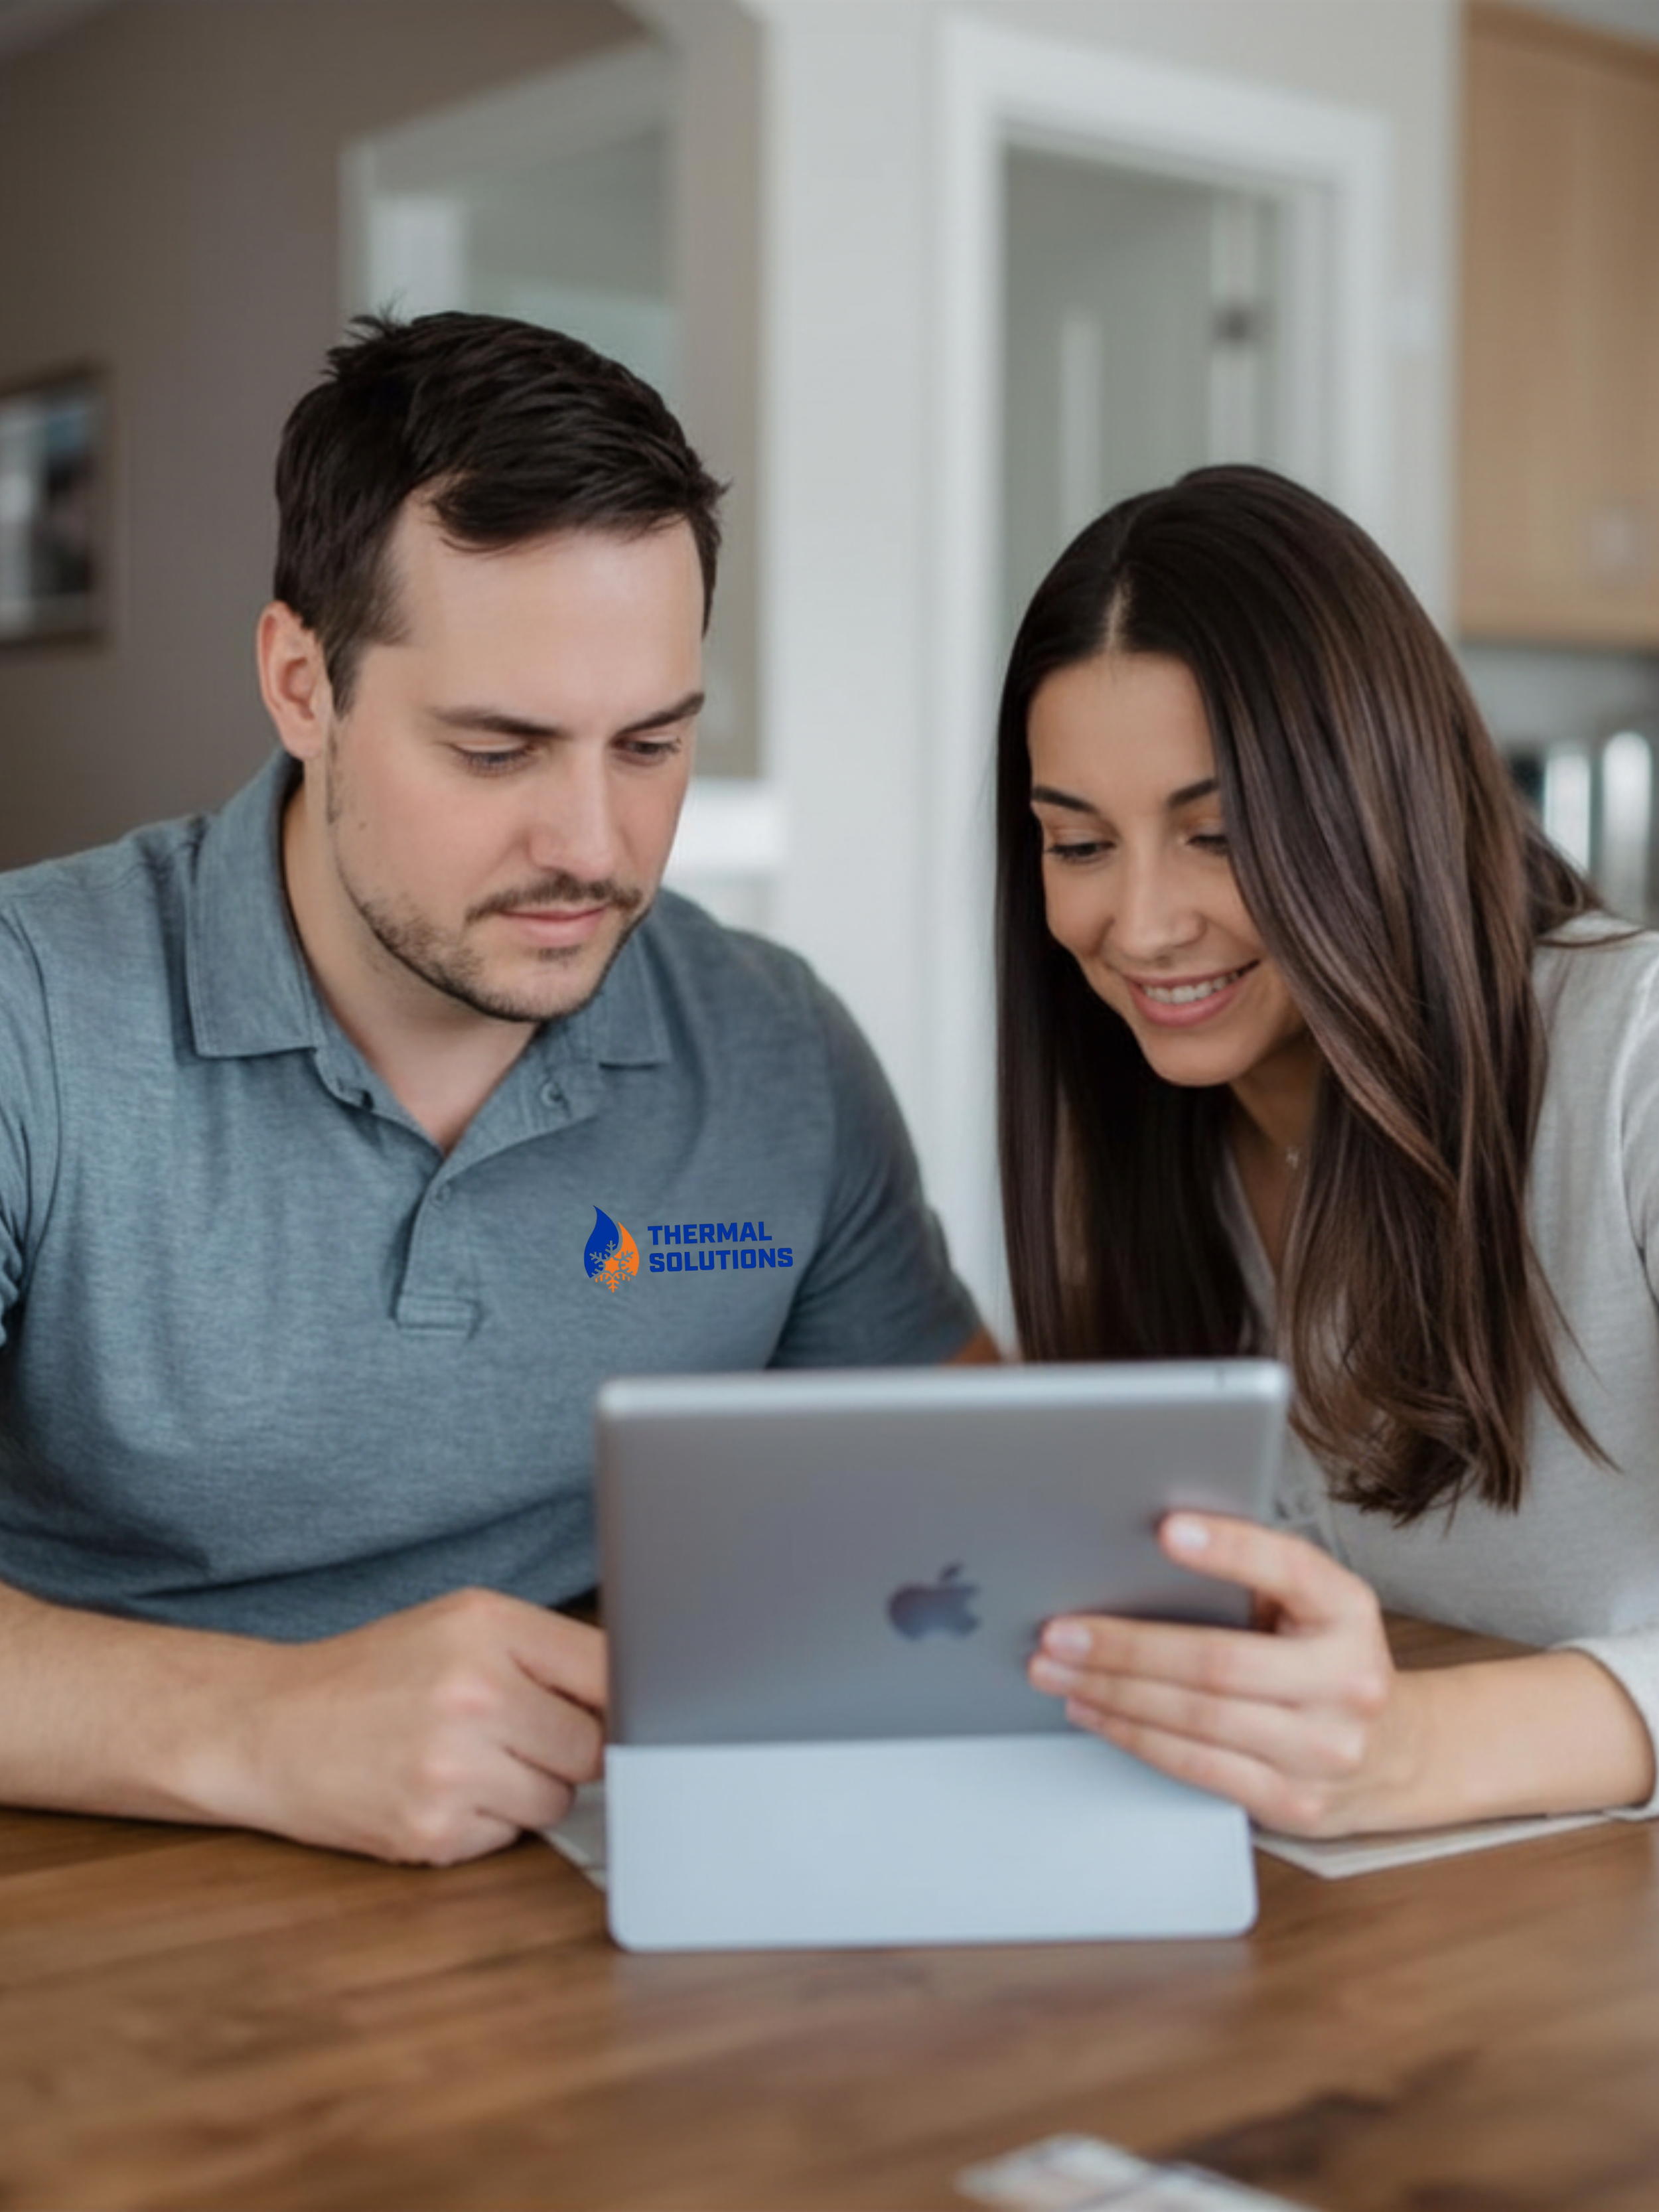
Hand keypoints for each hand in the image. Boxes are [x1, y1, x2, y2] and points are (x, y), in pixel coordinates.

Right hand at [211, 1588, 605, 1864]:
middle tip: (513, 1733)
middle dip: (565, 1747)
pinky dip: (486, 1822)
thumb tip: (633, 1696)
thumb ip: (544, 1651)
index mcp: (487, 1629)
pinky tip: (441, 1791)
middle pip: (592, 1747)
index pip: (609, 1671)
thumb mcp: (458, 1626)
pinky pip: (509, 1837)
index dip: (617, 1697)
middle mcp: (473, 1695)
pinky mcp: (433, 1832)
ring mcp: (452, 1770)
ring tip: (469, 1759)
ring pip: (556, 1800)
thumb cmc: (372, 1674)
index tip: (612, 1708)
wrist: (268, 1728)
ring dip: (528, 1788)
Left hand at [1028, 1514, 1424, 1836]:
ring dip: (1113, 1693)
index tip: (1168, 1530)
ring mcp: (1324, 1751)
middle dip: (1125, 1646)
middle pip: (1217, 1662)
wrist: (1395, 1756)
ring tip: (1056, 1670)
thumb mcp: (1313, 1608)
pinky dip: (1134, 1736)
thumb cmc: (1325, 1660)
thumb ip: (1254, 1580)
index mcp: (1350, 1613)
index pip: (1292, 1571)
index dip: (1231, 1549)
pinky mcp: (1295, 1802)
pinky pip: (1196, 1767)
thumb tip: (1149, 1553)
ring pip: (1196, 1718)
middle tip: (1060, 1631)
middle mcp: (1348, 1682)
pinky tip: (1094, 1712)